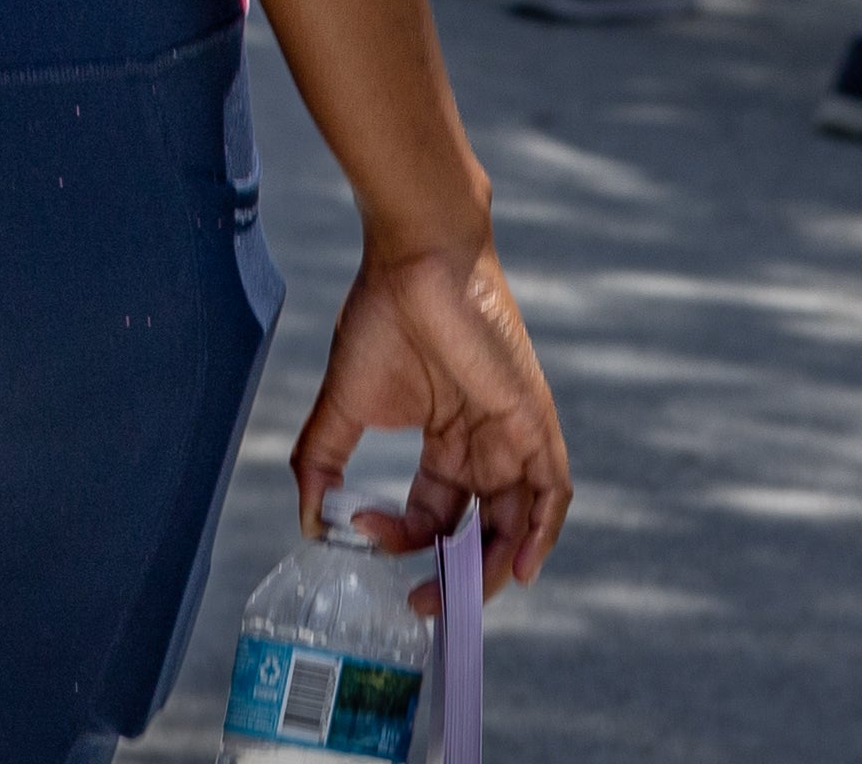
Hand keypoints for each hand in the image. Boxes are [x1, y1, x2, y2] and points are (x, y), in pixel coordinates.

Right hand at [290, 241, 570, 603]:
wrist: (417, 259)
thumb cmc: (383, 316)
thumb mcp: (344, 404)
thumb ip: (321, 461)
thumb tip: (309, 520)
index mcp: (443, 442)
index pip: (432, 516)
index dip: (400, 540)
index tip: (360, 532)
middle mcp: (482, 446)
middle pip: (479, 530)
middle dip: (453, 575)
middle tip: (421, 603)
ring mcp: (511, 434)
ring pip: (518, 521)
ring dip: (492, 567)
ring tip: (459, 596)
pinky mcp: (533, 421)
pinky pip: (552, 492)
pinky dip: (541, 534)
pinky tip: (517, 568)